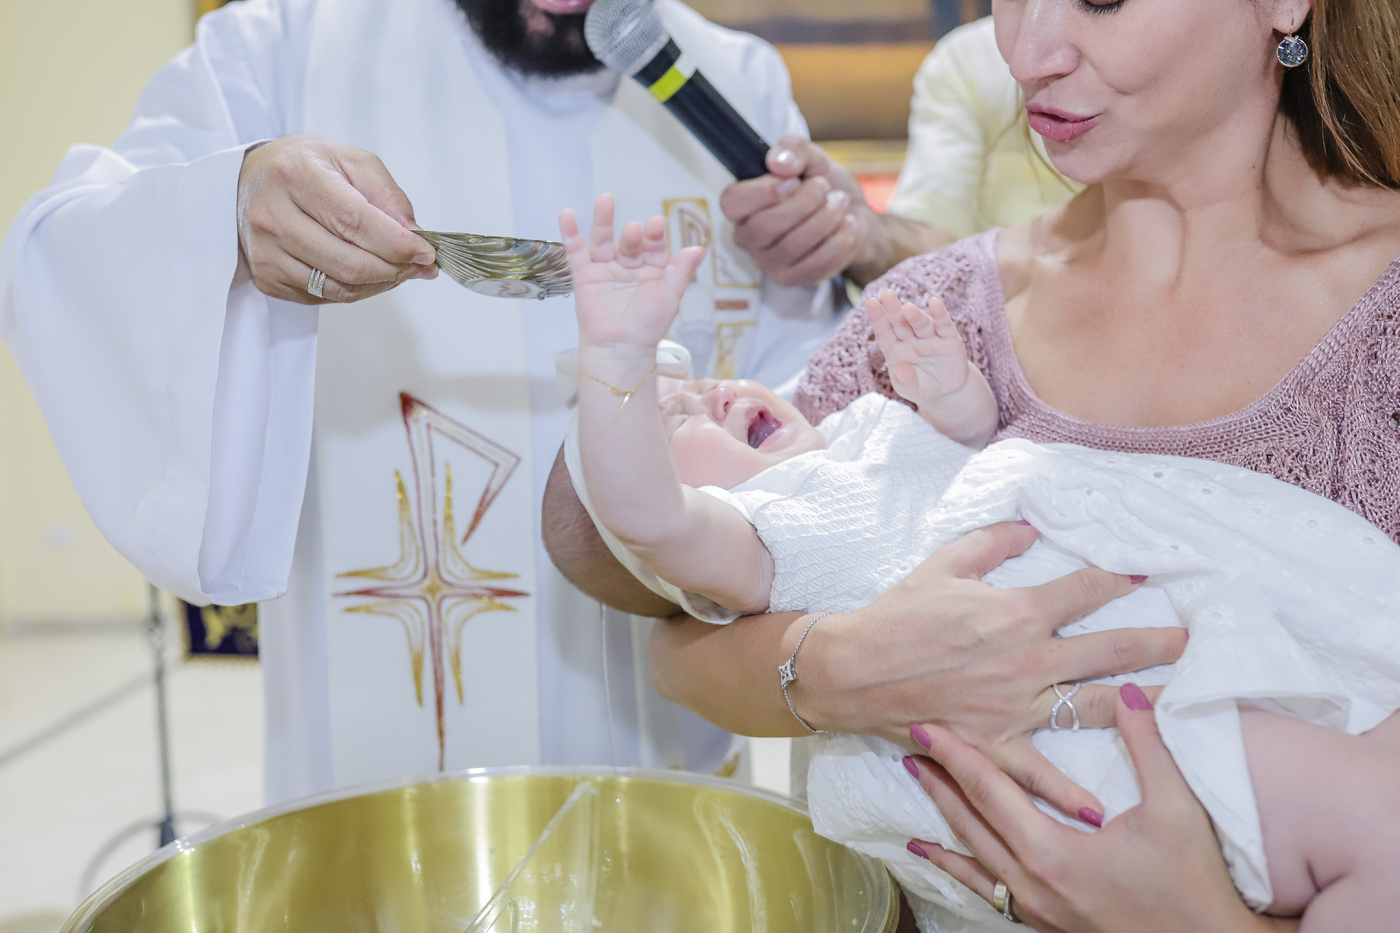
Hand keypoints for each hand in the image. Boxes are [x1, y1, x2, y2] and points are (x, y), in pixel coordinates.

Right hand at [236, 136, 436, 303]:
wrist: (251, 178)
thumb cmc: (302, 167)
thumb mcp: (350, 160)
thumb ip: (387, 195)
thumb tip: (412, 234)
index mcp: (296, 176)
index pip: (356, 223)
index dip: (397, 244)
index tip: (425, 251)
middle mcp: (273, 216)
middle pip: (350, 263)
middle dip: (395, 269)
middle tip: (418, 264)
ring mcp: (266, 251)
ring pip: (339, 288)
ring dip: (379, 284)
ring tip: (397, 269)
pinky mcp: (266, 277)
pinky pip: (323, 297)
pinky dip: (355, 290)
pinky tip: (366, 274)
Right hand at [560, 194, 704, 350]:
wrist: (620, 348)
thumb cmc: (648, 325)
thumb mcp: (669, 296)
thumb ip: (681, 271)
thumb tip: (699, 248)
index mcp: (652, 271)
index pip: (654, 247)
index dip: (654, 236)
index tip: (655, 225)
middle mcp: (629, 267)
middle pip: (629, 242)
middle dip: (632, 235)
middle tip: (634, 231)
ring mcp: (606, 269)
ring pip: (603, 240)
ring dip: (603, 220)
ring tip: (605, 200)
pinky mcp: (584, 275)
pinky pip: (576, 252)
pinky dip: (570, 234)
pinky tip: (567, 215)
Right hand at [719, 136, 869, 287]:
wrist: (852, 216)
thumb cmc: (824, 187)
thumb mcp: (813, 158)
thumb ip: (794, 150)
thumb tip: (778, 162)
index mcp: (743, 205)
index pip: (732, 203)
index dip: (762, 192)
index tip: (792, 180)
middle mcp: (749, 237)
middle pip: (765, 227)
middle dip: (804, 203)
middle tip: (824, 187)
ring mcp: (769, 262)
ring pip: (793, 245)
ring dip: (825, 219)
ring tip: (840, 202)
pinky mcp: (792, 280)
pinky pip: (815, 265)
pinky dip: (839, 241)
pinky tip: (848, 225)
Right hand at [798, 522, 1184, 819]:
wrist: (853, 669)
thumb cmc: (897, 614)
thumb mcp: (943, 564)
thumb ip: (992, 542)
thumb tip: (1030, 526)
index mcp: (1016, 612)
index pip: (1085, 591)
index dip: (1120, 581)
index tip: (1146, 578)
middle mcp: (1027, 659)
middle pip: (1110, 649)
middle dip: (1159, 642)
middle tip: (1195, 640)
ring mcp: (1014, 706)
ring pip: (1092, 705)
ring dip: (1139, 704)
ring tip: (1180, 703)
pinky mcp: (992, 743)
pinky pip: (1037, 772)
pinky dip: (1067, 793)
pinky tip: (1100, 810)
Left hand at [867, 289, 972, 408]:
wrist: (947, 392)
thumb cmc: (922, 387)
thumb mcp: (911, 390)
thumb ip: (906, 381)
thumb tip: (902, 369)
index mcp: (895, 349)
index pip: (884, 332)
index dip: (878, 318)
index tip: (870, 302)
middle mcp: (911, 340)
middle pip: (901, 323)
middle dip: (894, 309)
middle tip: (887, 294)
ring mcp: (930, 338)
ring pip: (920, 324)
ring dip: (915, 315)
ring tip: (908, 308)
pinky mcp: (949, 339)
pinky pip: (943, 325)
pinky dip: (940, 314)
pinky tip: (935, 303)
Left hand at [904, 685, 1280, 932]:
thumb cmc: (1193, 884)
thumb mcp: (1176, 810)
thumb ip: (1148, 748)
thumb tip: (1127, 693)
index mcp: (1052, 854)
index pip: (989, 793)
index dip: (956, 756)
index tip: (925, 729)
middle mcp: (1031, 884)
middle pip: (969, 822)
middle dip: (939, 781)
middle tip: (911, 745)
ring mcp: (1034, 908)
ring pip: (972, 856)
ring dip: (944, 817)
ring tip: (918, 784)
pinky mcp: (1043, 922)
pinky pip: (986, 888)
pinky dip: (957, 864)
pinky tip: (937, 853)